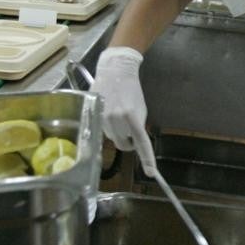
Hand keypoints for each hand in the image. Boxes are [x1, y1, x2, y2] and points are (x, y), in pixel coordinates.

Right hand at [92, 46, 155, 173]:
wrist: (114, 71)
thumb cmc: (131, 90)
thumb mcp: (140, 108)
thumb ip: (138, 126)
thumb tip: (135, 142)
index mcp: (131, 116)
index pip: (141, 142)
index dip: (147, 158)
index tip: (151, 172)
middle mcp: (116, 119)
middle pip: (124, 144)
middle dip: (128, 141)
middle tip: (130, 130)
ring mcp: (103, 118)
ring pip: (112, 138)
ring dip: (117, 132)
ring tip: (118, 115)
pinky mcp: (93, 115)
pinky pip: (103, 130)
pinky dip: (108, 126)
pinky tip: (109, 113)